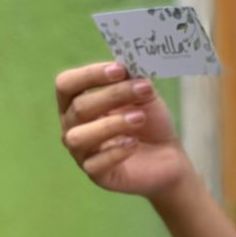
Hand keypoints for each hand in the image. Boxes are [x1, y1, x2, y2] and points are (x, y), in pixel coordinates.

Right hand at [56, 61, 193, 200]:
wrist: (168, 157)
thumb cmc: (149, 122)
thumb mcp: (144, 97)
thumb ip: (133, 80)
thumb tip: (128, 61)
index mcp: (76, 102)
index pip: (67, 84)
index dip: (90, 75)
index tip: (120, 69)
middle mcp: (72, 126)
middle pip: (79, 107)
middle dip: (113, 95)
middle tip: (144, 90)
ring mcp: (81, 152)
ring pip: (79, 136)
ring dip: (111, 124)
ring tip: (139, 118)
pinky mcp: (97, 175)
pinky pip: (95, 164)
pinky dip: (115, 152)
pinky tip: (134, 143)